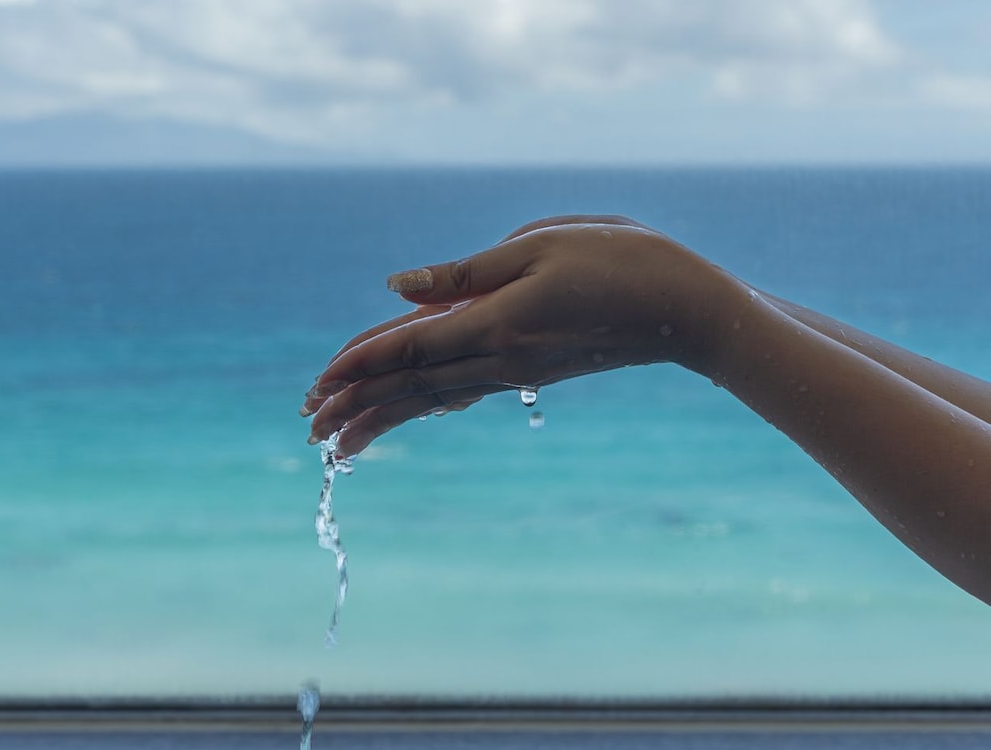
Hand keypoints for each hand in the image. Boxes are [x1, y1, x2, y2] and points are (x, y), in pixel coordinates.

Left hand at [302, 216, 744, 455]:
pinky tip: (413, 409)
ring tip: (341, 443)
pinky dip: (425, 403)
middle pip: (410, 386)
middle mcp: (498, 358)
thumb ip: (464, 272)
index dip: (356, 365)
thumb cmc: (620, 262)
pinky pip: (464, 389)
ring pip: (432, 397)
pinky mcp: (532, 368)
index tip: (314, 386)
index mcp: (493, 325)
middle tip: (308, 428)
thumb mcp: (538, 247)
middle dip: (356, 405)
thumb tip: (397, 288)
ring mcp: (516, 369)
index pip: (406, 349)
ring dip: (383, 416)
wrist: (685, 311)